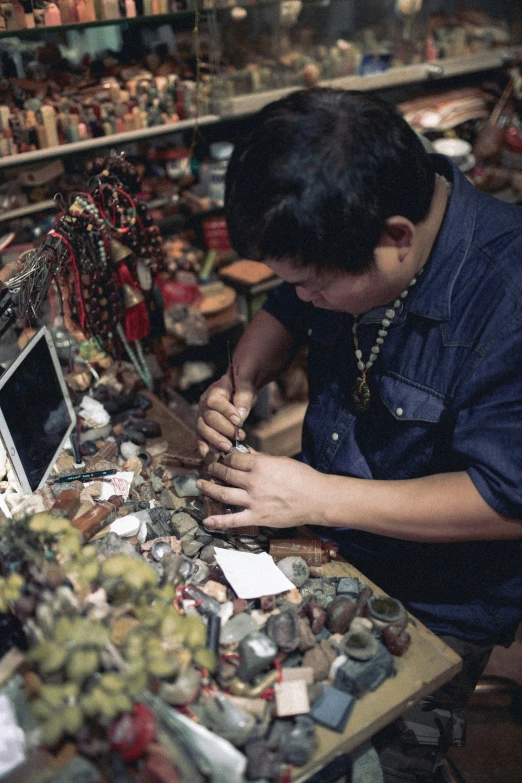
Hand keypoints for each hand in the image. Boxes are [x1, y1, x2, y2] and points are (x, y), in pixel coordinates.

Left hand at [195, 450, 326, 529]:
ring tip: (200, 484)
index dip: (226, 457)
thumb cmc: (302, 478)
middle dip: (214, 469)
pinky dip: (218, 520)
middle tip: (209, 468)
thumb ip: (261, 458)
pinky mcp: (257, 517)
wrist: (317, 499)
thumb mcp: (281, 462)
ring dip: (208, 488)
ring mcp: (253, 501)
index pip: (234, 458)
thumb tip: (246, 452)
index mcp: (260, 465)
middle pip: (226, 473)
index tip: (224, 458)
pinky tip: (206, 520)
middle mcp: (253, 482)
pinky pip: (233, 520)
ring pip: (223, 493)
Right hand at [197, 372, 255, 456]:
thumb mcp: (246, 386)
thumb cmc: (241, 386)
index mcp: (214, 390)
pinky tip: (209, 454)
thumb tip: (240, 416)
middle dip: (224, 429)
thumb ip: (243, 398)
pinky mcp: (204, 426)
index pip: (215, 402)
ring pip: (203, 429)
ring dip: (215, 440)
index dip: (226, 412)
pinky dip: (204, 446)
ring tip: (228, 447)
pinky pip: (200, 436)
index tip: (239, 421)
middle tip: (239, 436)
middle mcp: (204, 403)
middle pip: (209, 418)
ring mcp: (202, 415)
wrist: (237, 388)